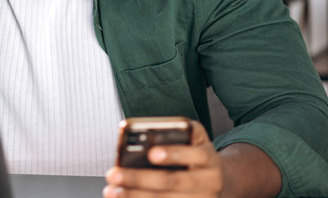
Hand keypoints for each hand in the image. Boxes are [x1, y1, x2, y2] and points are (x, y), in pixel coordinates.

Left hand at [104, 120, 222, 196]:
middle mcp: (209, 180)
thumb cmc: (193, 154)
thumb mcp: (191, 140)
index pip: (192, 154)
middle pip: (172, 181)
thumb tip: (139, 140)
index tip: (151, 153)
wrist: (215, 179)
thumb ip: (172, 135)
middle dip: (139, 178)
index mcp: (208, 157)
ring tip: (112, 191)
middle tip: (114, 174)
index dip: (173, 154)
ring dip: (135, 195)